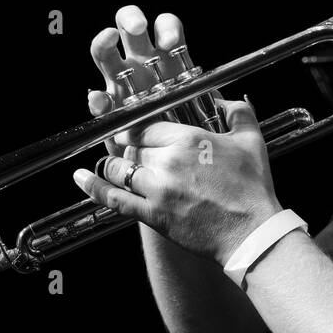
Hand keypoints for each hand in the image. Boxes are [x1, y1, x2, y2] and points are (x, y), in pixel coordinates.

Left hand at [81, 5, 282, 262]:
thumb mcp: (252, 142)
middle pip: (132, 146)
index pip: (147, 125)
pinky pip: (114, 198)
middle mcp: (168, 161)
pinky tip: (79, 177)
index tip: (133, 129)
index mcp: (189, 139)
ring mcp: (157, 189)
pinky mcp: (152, 214)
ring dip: (112, 164)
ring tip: (111, 162)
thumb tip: (226, 100)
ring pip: (120, 168)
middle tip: (124, 147)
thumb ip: (239, 113)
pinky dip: (93, 187)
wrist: (251, 233)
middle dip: (127, 146)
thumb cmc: (252, 189)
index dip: (138, 128)